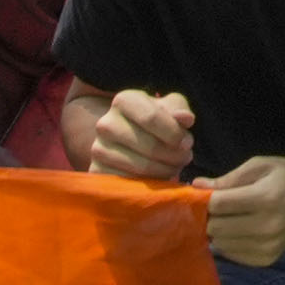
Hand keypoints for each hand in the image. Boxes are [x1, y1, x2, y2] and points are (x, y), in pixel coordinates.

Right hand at [84, 87, 198, 183]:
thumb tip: (185, 119)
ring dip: (166, 170)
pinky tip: (158, 177)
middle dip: (175, 155)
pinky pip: (130, 183)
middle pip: (150, 146)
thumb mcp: (170, 108)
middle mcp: (105, 123)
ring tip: (174, 166)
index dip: (175, 134)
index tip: (187, 142)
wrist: (130, 140)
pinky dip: (149, 184)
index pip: (152, 117)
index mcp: (124, 100)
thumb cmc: (156, 121)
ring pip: (142, 167)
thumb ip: (179, 109)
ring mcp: (98, 149)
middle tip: (185, 157)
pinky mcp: (97, 172)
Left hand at [198, 155, 284, 268]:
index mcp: (266, 198)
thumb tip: (197, 185)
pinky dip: (228, 243)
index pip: (219, 205)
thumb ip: (229, 178)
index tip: (203, 195)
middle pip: (216, 227)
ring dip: (217, 231)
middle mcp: (267, 226)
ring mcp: (267, 246)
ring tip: (227, 218)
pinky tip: (238, 230)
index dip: (204, 199)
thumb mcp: (261, 166)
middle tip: (215, 208)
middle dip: (209, 217)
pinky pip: (231, 255)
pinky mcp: (266, 260)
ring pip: (220, 244)